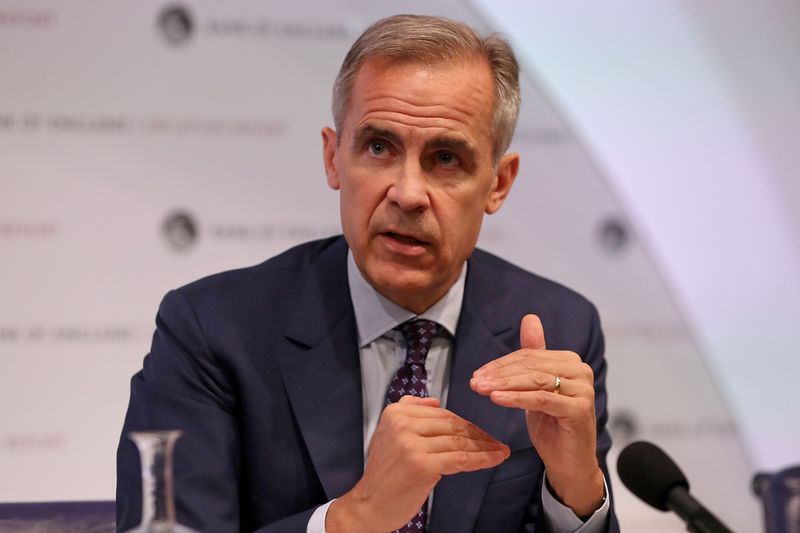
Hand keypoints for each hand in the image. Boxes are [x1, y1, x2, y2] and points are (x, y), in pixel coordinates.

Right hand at [325, 395, 509, 532]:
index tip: (481, 432)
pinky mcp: (422, 465)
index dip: (465, 423)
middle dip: (478, 434)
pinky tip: (495, 459)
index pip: (441, 413)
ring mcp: (411, 445)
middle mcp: (402, 425)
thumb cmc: (384, 473)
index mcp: (395, 413)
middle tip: (495, 442)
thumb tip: (434, 400)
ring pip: (459, 442)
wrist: (370, 504)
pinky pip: (460, 459)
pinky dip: (481, 459)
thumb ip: (408, 412)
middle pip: (452, 425)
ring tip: (500, 451)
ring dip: (484, 447)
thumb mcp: (388, 433)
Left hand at [469, 314, 603, 516]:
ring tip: (480, 389)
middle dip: (499, 374)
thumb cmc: (551, 424)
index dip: (501, 364)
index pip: (529, 356)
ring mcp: (583, 390)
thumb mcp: (536, 387)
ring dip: (504, 384)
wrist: (568, 461)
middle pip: (531, 366)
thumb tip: (530, 317)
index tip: (477, 374)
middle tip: (474, 381)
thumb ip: (533, 355)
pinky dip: (516, 398)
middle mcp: (581, 371)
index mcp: (570, 361)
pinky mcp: (579, 409)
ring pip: (535, 380)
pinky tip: (496, 399)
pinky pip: (541, 399)